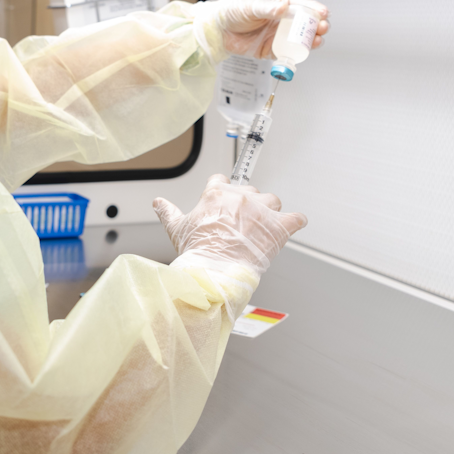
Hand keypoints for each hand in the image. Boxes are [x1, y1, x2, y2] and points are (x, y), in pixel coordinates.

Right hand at [153, 174, 306, 276]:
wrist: (215, 272)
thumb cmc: (197, 252)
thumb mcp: (177, 228)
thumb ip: (168, 212)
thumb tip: (158, 202)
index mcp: (216, 194)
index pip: (222, 180)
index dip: (223, 191)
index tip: (224, 200)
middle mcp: (240, 197)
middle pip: (249, 190)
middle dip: (247, 205)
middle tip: (241, 224)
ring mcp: (261, 211)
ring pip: (272, 200)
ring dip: (270, 212)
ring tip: (263, 227)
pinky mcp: (278, 227)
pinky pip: (296, 218)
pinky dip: (296, 221)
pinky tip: (293, 224)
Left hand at [210, 0, 328, 58]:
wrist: (218, 31)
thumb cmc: (233, 11)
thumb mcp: (251, 6)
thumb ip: (267, 8)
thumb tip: (282, 8)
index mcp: (280, 4)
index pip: (302, 4)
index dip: (314, 8)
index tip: (323, 12)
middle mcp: (283, 19)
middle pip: (306, 23)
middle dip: (317, 25)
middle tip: (321, 28)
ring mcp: (279, 35)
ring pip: (301, 39)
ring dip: (311, 40)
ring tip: (315, 40)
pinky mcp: (273, 50)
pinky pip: (288, 53)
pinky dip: (296, 54)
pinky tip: (302, 53)